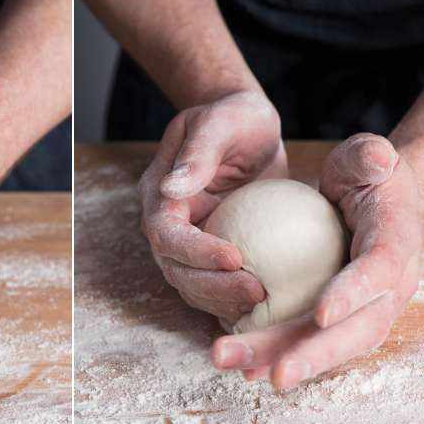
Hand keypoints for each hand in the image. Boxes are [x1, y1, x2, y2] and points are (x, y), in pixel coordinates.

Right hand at [139, 88, 283, 323]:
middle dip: (214, 287)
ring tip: (262, 302)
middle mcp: (168, 226)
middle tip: (256, 291)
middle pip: (176, 271)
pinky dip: (233, 300)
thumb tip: (171, 187)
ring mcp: (189, 244)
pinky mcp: (212, 255)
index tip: (235, 258)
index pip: (167, 235)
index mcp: (159, 196)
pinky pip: (216, 286)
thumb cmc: (234, 117)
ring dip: (223, 300)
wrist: (248, 129)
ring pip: (193, 286)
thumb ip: (198, 154)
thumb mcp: (220, 123)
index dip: (196, 252)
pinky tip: (264, 306)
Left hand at [211, 133, 423, 389]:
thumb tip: (378, 159)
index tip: (322, 314)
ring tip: (238, 370)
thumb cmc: (368, 178)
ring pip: (329, 347)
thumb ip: (371, 156)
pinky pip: (310, 345)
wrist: (378, 207)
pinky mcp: (340, 323)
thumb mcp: (369, 157)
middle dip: (315, 354)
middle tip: (276, 375)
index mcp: (398, 243)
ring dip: (283, 361)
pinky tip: (241, 368)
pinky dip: (277, 357)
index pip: (381, 271)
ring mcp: (366, 311)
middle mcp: (390, 289)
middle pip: (357, 331)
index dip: (355, 293)